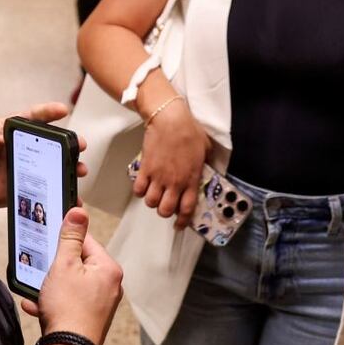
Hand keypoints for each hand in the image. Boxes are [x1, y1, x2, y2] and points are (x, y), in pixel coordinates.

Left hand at [0, 102, 87, 206]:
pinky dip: (56, 196)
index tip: (63, 110)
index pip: (32, 118)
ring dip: (68, 169)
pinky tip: (69, 200)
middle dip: (68, 144)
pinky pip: (42, 191)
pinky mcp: (22, 188)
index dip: (47, 113)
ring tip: (79, 172)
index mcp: (11, 130)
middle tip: (80, 146)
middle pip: (50, 144)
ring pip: (52, 167)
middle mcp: (23, 148)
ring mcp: (25, 168)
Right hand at [20, 207, 122, 344]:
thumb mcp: (64, 264)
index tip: (53, 231)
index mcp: (108, 269)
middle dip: (56, 265)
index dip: (66, 237)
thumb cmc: (68, 309)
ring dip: (52, 284)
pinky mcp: (90, 317)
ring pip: (71, 283)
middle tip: (43, 268)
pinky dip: (54, 300)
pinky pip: (70, 301)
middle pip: (78, 262)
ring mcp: (101, 303)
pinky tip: (39, 305)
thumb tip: (79, 212)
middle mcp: (110, 286)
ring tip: (40, 289)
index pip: (86, 241)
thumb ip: (70, 237)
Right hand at [132, 96, 209, 229]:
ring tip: (154, 194)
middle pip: (165, 210)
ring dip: (152, 201)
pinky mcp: (145, 169)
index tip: (179, 224)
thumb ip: (204, 163)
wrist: (170, 119)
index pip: (187, 208)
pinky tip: (143, 185)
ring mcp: (158, 176)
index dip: (182, 220)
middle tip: (165, 205)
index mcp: (191, 179)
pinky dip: (139, 191)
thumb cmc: (190, 131)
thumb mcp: (205, 149)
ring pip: (151, 202)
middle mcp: (174, 182)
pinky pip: (138, 189)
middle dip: (165, 211)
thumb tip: (204, 168)